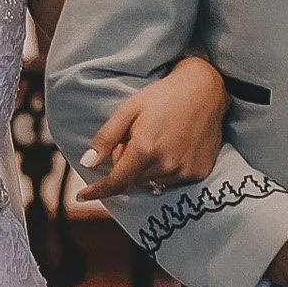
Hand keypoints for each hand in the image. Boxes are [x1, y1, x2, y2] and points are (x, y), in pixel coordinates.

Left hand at [77, 55, 229, 201]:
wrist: (205, 90)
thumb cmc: (163, 96)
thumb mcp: (128, 109)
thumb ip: (106, 138)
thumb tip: (87, 164)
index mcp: (145, 149)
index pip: (116, 182)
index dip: (98, 191)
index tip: (82, 196)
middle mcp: (165, 165)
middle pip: (133, 180)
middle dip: (126, 166)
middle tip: (133, 139)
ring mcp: (184, 171)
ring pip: (152, 182)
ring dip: (146, 169)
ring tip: (155, 142)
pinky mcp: (199, 172)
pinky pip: (172, 180)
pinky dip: (165, 170)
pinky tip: (172, 148)